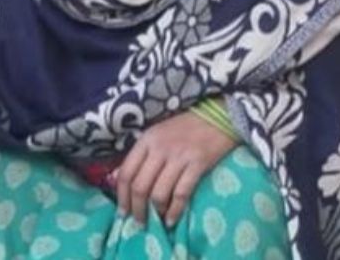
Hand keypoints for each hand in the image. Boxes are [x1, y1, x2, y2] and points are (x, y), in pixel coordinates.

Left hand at [114, 105, 236, 225]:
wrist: (217, 116)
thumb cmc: (185, 127)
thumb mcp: (157, 135)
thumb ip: (142, 155)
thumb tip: (123, 181)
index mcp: (146, 140)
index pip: (126, 173)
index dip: (122, 196)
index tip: (123, 212)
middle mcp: (159, 148)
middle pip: (140, 186)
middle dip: (137, 209)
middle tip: (139, 223)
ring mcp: (178, 156)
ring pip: (158, 193)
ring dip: (156, 213)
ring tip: (157, 222)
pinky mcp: (197, 164)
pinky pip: (181, 193)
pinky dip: (175, 211)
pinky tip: (172, 220)